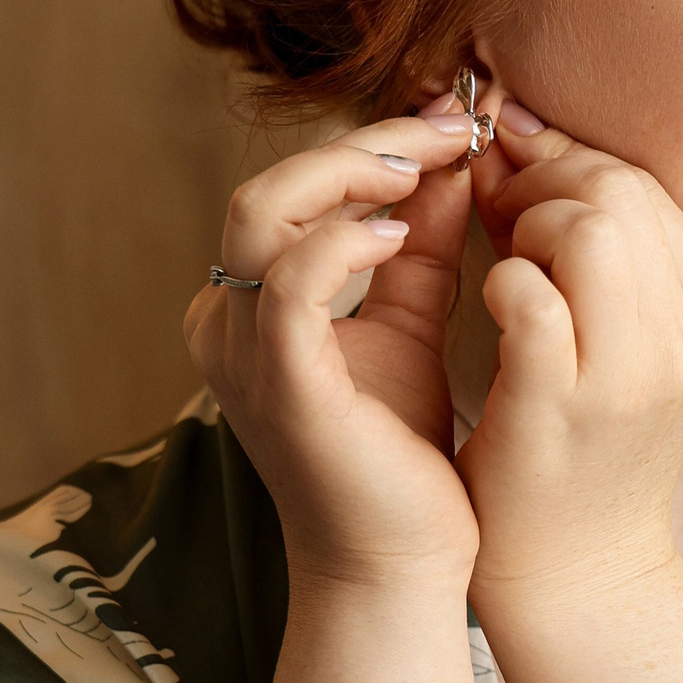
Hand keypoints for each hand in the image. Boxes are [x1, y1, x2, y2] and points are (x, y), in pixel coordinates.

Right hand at [185, 107, 482, 588]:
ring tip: (426, 167)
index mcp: (251, 305)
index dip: (371, 144)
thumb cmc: (398, 451)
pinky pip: (290, 284)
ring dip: (351, 174)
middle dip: (363, 144)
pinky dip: (342, 242)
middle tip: (451, 128)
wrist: (399, 562)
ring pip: (264, 216)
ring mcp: (243, 354)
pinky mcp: (280, 384)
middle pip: (267, 188)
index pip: (292, 193)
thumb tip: (449, 161)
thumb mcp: (412, 322)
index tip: (454, 119)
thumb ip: (419, 244)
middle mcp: (228, 323)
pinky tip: (398, 234)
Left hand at [458, 106, 682, 614]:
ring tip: (505, 265)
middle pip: (620, 191)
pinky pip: (532, 295)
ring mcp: (635, 373)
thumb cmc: (581, 444)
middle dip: (543, 181)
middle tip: (500, 211)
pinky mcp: (567, 404)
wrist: (577, 569)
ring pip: (588, 228)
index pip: (646, 186)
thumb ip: (587, 246)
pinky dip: (502, 281)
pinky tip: (493, 307)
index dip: (569, 161)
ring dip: (525, 227)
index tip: (517, 172)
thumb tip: (520, 137)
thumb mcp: (618, 340)